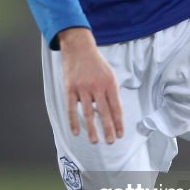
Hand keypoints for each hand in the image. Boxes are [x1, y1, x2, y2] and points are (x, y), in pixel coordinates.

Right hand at [57, 28, 124, 143]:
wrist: (79, 48)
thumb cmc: (96, 64)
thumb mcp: (110, 75)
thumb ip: (112, 93)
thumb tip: (114, 114)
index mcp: (110, 83)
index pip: (116, 107)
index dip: (119, 123)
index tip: (120, 135)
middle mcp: (97, 86)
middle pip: (104, 112)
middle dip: (108, 129)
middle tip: (110, 142)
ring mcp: (83, 88)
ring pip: (88, 113)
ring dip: (92, 129)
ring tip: (95, 141)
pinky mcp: (70, 88)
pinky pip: (72, 108)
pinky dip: (73, 121)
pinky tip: (76, 132)